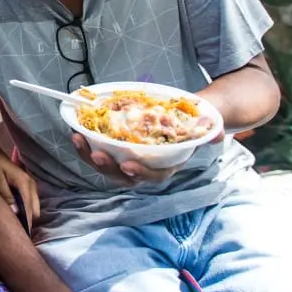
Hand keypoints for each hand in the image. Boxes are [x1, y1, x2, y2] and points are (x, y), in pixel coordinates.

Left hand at [0, 138, 38, 229]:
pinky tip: (17, 218)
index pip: (30, 208)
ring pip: (34, 207)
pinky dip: (25, 211)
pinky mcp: (26, 186)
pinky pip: (29, 202)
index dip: (27, 224)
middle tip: (20, 236)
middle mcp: (31, 184)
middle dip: (29, 222)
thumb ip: (5, 195)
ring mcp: (30, 184)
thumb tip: (15, 213)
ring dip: (27, 217)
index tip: (23, 237)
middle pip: (35, 209)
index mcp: (24, 182)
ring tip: (19, 230)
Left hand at [69, 131, 220, 184]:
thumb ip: (210, 129)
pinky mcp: (115, 147)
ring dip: (90, 155)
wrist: (186, 116)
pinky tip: (76, 130)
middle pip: (123, 175)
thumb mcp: (206, 124)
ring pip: (106, 165)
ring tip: (78, 140)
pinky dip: (87, 143)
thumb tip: (216, 133)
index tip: (128, 165)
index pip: (154, 175)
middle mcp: (145, 166)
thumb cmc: (193, 122)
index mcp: (167, 165)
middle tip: (97, 154)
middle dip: (108, 166)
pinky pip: (98, 149)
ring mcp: (128, 158)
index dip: (140, 173)